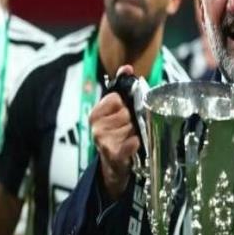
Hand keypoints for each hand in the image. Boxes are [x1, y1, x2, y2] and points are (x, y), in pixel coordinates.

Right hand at [90, 65, 139, 199]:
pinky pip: (130, 143)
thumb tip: (126, 67)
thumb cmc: (119, 133)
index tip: (126, 111)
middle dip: (134, 119)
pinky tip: (135, 144)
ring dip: (137, 132)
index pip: (116, 97)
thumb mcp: (118, 110)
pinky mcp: (112, 155)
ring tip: (132, 137)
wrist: (115, 166)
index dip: (126, 103)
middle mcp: (96, 126)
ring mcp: (103, 141)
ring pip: (131, 127)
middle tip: (133, 127)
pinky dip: (135, 143)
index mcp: (96, 113)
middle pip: (126, 112)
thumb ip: (122, 86)